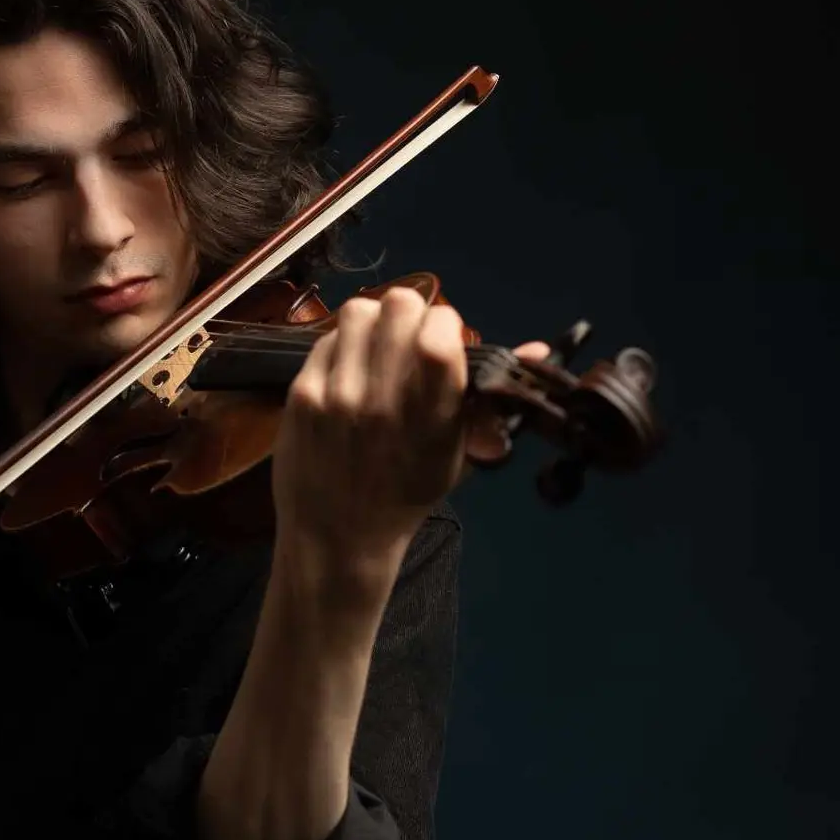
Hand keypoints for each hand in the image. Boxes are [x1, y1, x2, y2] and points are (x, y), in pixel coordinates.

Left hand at [272, 285, 550, 568]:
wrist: (337, 536)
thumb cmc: (406, 495)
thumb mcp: (457, 453)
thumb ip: (489, 398)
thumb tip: (539, 347)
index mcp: (432, 414)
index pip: (440, 329)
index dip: (445, 325)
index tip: (441, 343)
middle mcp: (384, 399)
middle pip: (399, 303)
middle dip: (410, 315)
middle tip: (407, 342)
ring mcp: (337, 394)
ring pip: (358, 311)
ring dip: (373, 323)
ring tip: (377, 353)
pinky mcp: (300, 394)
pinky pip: (325, 339)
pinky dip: (342, 347)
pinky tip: (348, 373)